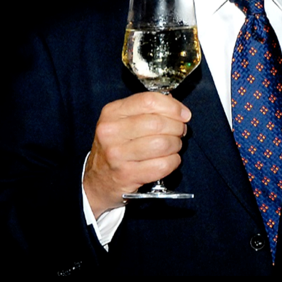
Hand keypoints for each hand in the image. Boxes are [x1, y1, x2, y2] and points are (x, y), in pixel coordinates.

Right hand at [83, 91, 191, 216]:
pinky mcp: (127, 174)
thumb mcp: (122, 121)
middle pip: (159, 123)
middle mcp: (111, 132)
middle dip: (177, 127)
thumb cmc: (116, 147)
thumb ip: (148, 110)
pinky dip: (173, 162)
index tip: (183, 114)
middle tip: (179, 132)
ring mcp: (117, 155)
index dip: (173, 107)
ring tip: (172, 146)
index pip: (149, 101)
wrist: (97, 180)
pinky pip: (163, 165)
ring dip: (175, 145)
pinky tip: (168, 160)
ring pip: (163, 144)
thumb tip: (179, 110)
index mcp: (112, 113)